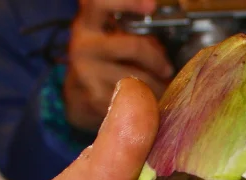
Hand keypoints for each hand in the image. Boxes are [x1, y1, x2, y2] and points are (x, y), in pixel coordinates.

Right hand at [64, 0, 173, 130]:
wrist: (77, 97)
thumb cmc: (100, 64)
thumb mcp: (108, 41)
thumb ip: (131, 36)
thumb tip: (160, 48)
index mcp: (87, 25)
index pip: (100, 4)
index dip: (128, 2)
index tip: (152, 6)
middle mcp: (83, 46)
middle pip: (134, 47)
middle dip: (157, 60)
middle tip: (167, 69)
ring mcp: (86, 73)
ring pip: (137, 78)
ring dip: (157, 86)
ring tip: (161, 88)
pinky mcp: (94, 98)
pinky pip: (133, 99)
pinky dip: (147, 103)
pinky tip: (148, 102)